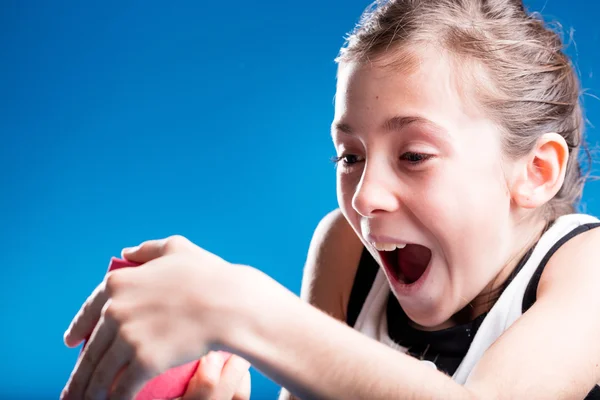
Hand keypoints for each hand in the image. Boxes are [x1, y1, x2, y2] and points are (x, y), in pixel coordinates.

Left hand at [61, 235, 254, 399]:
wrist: (230, 302)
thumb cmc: (208, 274)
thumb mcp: (176, 248)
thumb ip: (147, 250)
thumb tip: (126, 253)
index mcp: (119, 283)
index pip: (88, 312)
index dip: (77, 329)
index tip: (71, 342)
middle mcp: (116, 310)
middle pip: (91, 349)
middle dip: (81, 372)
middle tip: (74, 388)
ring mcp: (129, 337)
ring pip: (101, 373)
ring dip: (90, 392)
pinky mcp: (145, 361)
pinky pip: (122, 388)